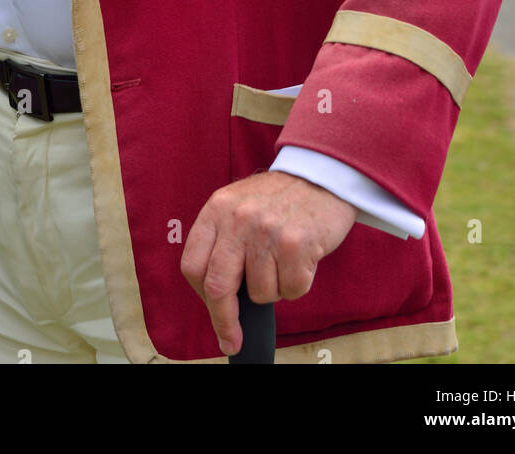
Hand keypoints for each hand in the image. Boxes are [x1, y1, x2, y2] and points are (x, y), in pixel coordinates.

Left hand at [181, 171, 356, 355]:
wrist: (322, 175)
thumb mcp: (238, 206)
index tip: (213, 312)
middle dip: (224, 321)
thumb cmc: (278, 200)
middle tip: (232, 340)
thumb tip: (218, 300)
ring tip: (283, 259)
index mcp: (217, 209)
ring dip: (274, 288)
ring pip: (260, 293)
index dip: (201, 295)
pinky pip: (291, 290)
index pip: (193, 265)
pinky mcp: (296, 244)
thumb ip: (223, 243)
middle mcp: (238, 219)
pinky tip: (302, 258)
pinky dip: (298, 284)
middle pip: (218, 287)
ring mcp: (266, 231)